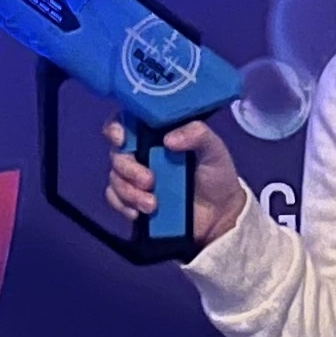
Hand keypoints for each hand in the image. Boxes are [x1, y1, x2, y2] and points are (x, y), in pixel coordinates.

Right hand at [103, 113, 248, 248]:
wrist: (220, 215)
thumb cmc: (216, 174)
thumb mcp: (214, 149)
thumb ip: (198, 134)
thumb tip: (169, 139)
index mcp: (157, 133)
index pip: (126, 121)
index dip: (116, 127)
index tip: (121, 138)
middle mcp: (142, 152)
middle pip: (117, 153)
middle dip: (128, 168)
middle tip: (149, 181)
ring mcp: (135, 177)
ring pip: (115, 178)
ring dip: (129, 192)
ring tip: (152, 205)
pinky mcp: (133, 200)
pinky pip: (115, 199)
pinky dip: (123, 205)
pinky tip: (139, 213)